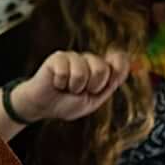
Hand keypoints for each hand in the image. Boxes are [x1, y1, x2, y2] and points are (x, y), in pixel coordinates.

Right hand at [11, 51, 131, 124]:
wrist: (44, 107)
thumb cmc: (68, 103)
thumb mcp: (94, 100)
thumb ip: (109, 85)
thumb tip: (119, 69)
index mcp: (101, 69)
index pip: (119, 60)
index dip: (120, 66)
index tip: (114, 76)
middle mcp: (89, 60)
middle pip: (101, 68)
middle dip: (91, 87)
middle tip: (80, 91)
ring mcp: (73, 57)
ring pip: (82, 71)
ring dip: (73, 87)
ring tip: (67, 88)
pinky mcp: (58, 57)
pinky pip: (64, 71)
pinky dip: (60, 83)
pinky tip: (56, 83)